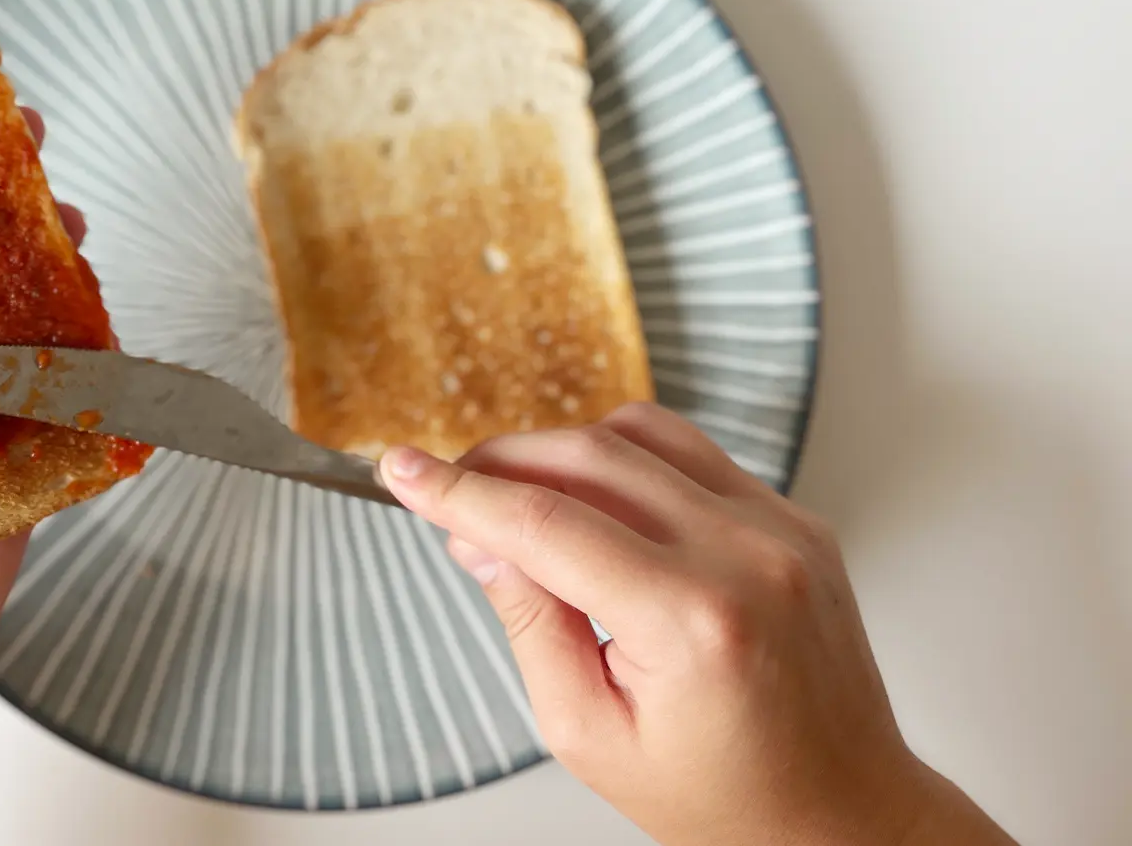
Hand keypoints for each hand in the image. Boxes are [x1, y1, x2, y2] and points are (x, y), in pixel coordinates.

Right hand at [379, 403, 1016, 845]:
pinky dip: (625, 463)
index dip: (459, 491)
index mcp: (692, 620)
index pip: (545, 523)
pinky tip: (595, 505)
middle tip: (450, 489)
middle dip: (501, 462)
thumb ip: (530, 621)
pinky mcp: (795, 519)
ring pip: (641, 434)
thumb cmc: (723, 798)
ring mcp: (782, 528)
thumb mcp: (590, 733)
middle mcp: (747, 556)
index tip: (400, 471)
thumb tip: (479, 535)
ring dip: (561, 449)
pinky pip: (692, 455)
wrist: (842, 814)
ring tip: (518, 496)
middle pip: (588, 457)